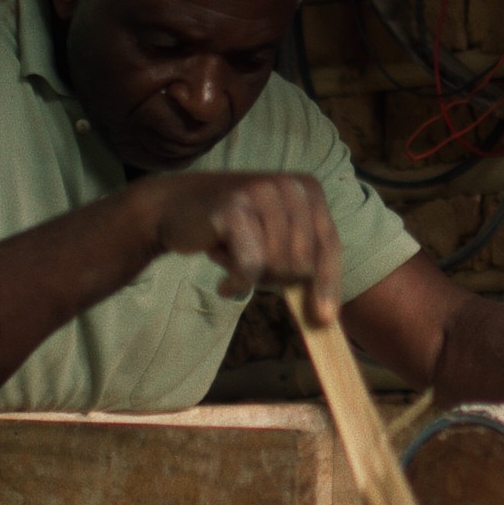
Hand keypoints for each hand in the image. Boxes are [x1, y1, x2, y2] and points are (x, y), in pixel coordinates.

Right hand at [133, 172, 342, 324]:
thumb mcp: (276, 236)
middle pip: (302, 262)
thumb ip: (303, 260)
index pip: (329, 244)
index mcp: (308, 188)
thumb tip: (328, 313)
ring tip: (234, 259)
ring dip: (253, 277)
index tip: (324, 318)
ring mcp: (261, 193)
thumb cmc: (232, 229)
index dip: (328, 284)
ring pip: (277, 266)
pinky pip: (249, 267)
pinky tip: (224, 285)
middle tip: (251, 267)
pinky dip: (236, 283)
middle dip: (276, 277)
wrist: (174, 207)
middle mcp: (288, 186)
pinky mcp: (234, 209)